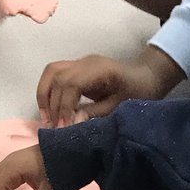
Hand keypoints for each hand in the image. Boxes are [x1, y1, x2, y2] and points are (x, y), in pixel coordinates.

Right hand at [36, 48, 183, 127]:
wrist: (145, 78)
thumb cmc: (137, 93)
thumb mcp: (119, 108)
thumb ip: (94, 114)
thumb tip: (71, 122)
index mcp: (100, 69)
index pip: (71, 83)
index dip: (64, 107)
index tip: (63, 127)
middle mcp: (86, 62)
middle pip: (57, 76)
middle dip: (52, 104)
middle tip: (54, 127)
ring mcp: (80, 62)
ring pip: (51, 72)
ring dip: (44, 95)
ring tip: (47, 118)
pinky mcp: (76, 68)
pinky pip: (53, 75)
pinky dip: (47, 92)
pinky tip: (50, 110)